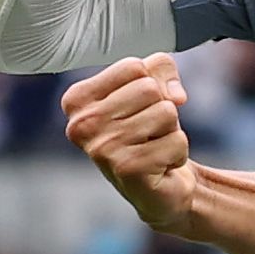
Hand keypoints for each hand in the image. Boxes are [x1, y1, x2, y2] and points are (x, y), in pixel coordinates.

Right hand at [64, 54, 207, 238]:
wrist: (158, 186)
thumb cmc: (148, 130)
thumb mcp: (151, 85)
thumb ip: (160, 68)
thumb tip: (175, 96)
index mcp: (77, 99)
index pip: (133, 67)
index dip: (149, 84)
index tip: (138, 109)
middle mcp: (82, 124)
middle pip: (149, 88)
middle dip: (161, 109)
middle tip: (148, 133)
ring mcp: (102, 149)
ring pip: (166, 112)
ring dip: (170, 131)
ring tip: (153, 147)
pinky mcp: (128, 169)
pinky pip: (177, 140)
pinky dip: (177, 152)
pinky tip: (160, 165)